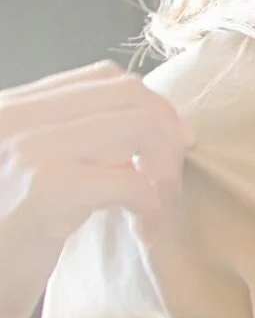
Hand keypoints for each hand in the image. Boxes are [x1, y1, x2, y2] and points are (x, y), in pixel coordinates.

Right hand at [0, 64, 190, 317]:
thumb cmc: (5, 241)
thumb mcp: (28, 173)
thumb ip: (70, 140)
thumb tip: (150, 125)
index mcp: (11, 108)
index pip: (103, 77)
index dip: (152, 105)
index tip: (175, 142)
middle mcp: (14, 117)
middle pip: (129, 94)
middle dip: (168, 136)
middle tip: (171, 182)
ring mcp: (29, 150)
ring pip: (140, 127)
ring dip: (166, 172)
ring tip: (158, 211)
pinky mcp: (46, 192)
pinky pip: (133, 182)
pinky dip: (155, 208)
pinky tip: (145, 234)